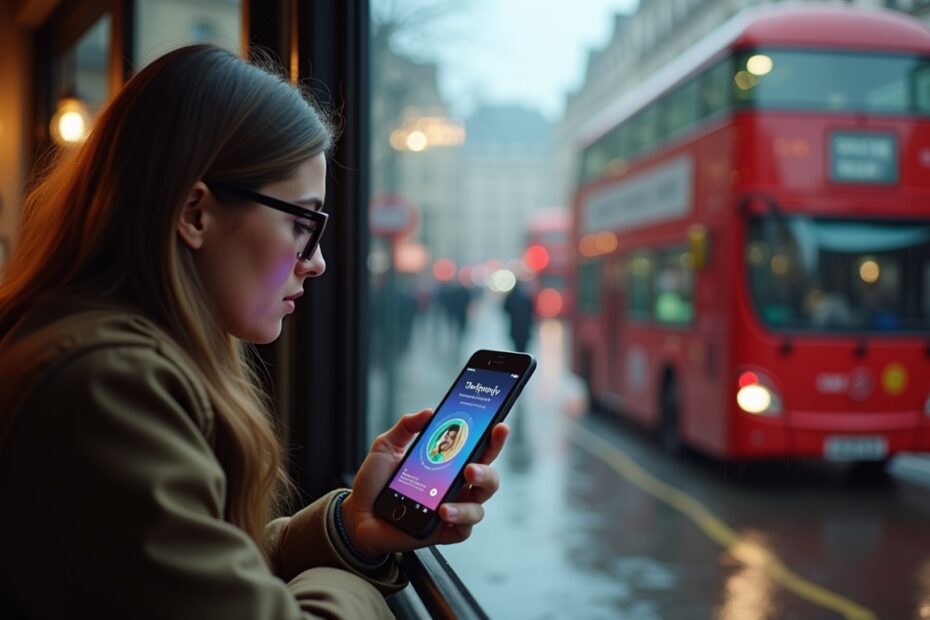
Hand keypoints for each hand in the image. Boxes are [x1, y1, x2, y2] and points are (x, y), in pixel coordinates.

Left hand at [340, 409, 509, 557]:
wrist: (357, 514)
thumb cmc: (376, 482)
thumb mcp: (387, 446)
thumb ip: (406, 426)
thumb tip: (428, 412)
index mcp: (449, 464)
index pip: (479, 450)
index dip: (494, 439)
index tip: (499, 426)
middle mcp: (455, 486)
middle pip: (489, 478)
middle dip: (487, 470)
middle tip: (471, 468)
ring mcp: (452, 509)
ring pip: (480, 505)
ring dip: (472, 499)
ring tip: (454, 492)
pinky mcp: (444, 531)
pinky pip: (464, 529)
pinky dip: (458, 519)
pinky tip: (443, 511)